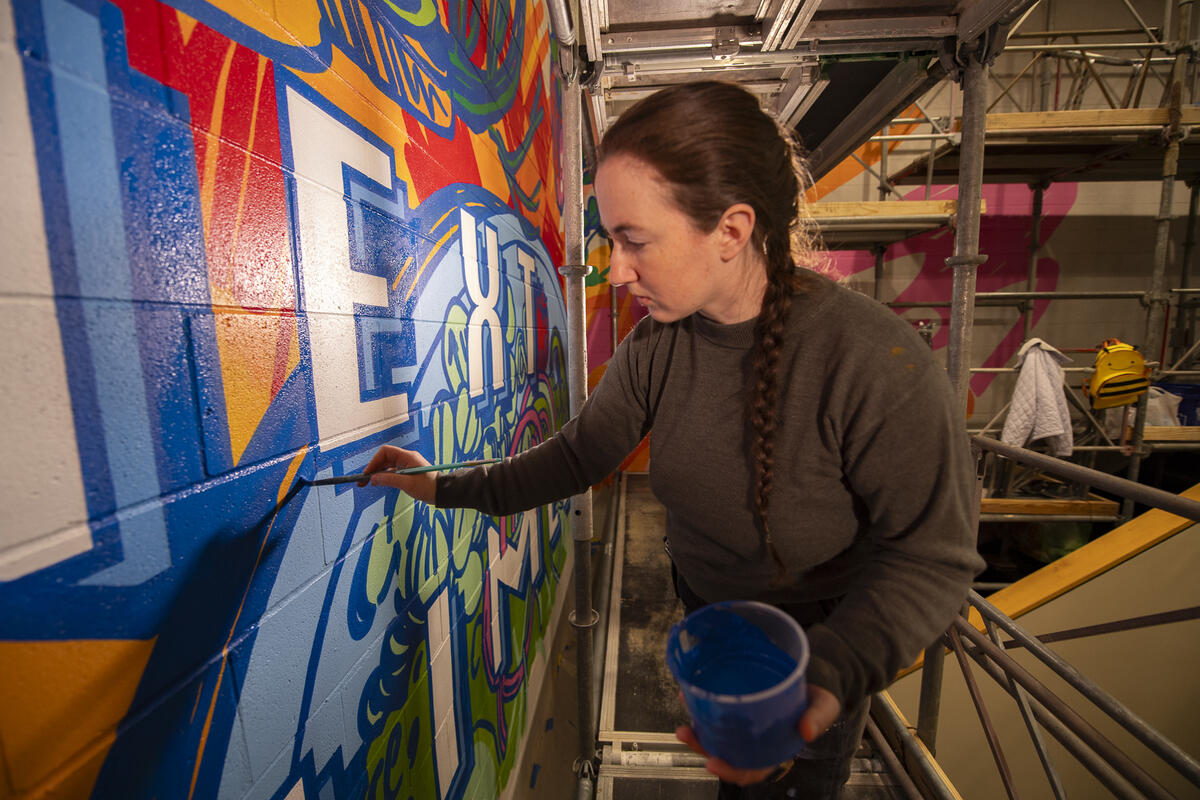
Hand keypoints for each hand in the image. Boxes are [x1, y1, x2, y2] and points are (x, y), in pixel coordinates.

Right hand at [358, 445, 436, 503]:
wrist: (442, 492)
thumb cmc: (429, 487)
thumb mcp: (407, 484)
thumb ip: (389, 480)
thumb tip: (373, 479)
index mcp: (407, 457)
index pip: (385, 452)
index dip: (374, 461)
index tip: (368, 473)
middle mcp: (406, 459)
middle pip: (384, 459)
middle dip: (373, 468)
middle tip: (364, 481)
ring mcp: (407, 465)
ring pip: (387, 465)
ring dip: (378, 473)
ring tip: (370, 483)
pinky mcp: (408, 472)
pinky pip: (392, 471)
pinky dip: (385, 476)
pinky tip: (380, 483)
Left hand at [674, 684, 841, 785]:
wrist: (817, 675)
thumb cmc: (820, 699)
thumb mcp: (824, 708)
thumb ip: (817, 718)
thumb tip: (808, 731)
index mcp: (774, 750)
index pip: (750, 770)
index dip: (730, 771)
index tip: (712, 763)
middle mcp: (756, 741)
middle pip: (725, 752)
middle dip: (701, 745)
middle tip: (685, 732)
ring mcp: (746, 724)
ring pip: (716, 731)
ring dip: (696, 723)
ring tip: (684, 703)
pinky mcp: (740, 706)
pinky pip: (718, 709)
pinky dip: (703, 702)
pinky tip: (692, 690)